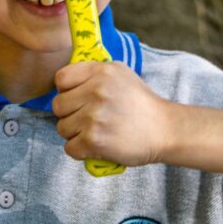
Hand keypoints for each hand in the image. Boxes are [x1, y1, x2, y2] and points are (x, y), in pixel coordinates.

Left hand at [52, 61, 170, 166]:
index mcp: (101, 72)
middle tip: (86, 119)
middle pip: (58, 106)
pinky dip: (80, 151)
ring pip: (62, 128)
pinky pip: (69, 148)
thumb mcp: (121, 74)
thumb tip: (68, 78)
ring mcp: (93, 117)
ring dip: (74, 134)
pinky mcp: (94, 140)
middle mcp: (96, 92)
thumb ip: (94, 72)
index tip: (78, 98)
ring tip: (94, 132)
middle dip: (69, 114)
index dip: (66, 90)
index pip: (61, 79)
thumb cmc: (141, 103)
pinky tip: (95, 146)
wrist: (164, 130)